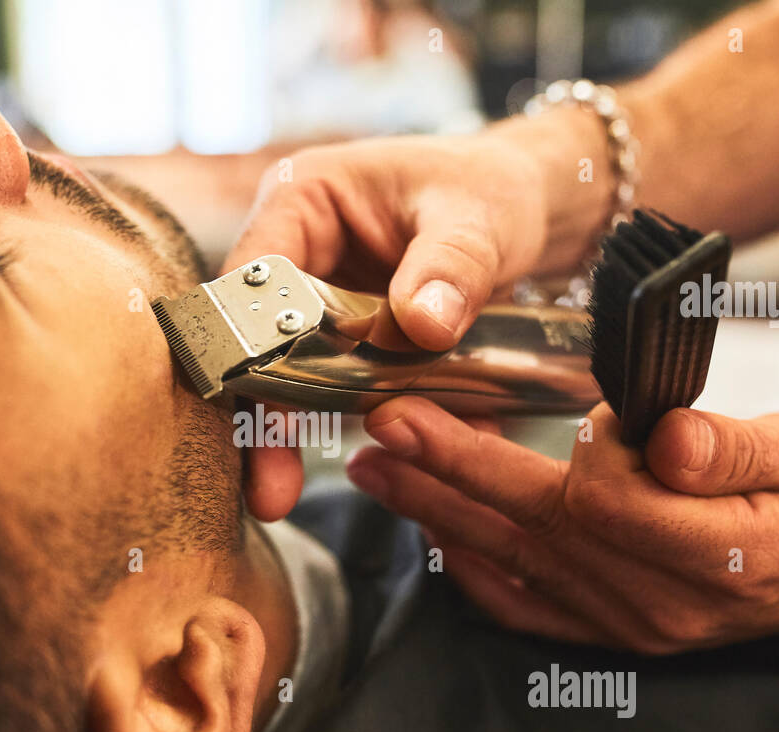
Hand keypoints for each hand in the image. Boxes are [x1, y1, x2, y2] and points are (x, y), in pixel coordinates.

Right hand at [226, 118, 597, 521]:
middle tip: (266, 488)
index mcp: (304, 201)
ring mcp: (322, 303)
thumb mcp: (479, 218)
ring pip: (298, 378)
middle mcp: (299, 253)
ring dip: (303, 436)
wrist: (530, 205)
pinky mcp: (354, 343)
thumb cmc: (494, 187)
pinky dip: (376, 428)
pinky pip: (352, 393)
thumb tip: (421, 324)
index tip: (261, 406)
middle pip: (261, 339)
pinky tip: (399, 469)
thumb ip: (453, 266)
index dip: (248, 344)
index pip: (253, 278)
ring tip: (280, 496)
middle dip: (264, 415)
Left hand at [345, 398, 778, 654]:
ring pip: (512, 564)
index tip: (516, 408)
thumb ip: (737, 448)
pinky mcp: (608, 630)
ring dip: (437, 511)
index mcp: (715, 554)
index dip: (543, 452)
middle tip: (383, 422)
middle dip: (448, 471)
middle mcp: (658, 603)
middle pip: (532, 530)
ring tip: (375, 467)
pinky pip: (523, 606)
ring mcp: (628, 625)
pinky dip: (469, 567)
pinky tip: (428, 529)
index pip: (596, 502)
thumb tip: (662, 437)